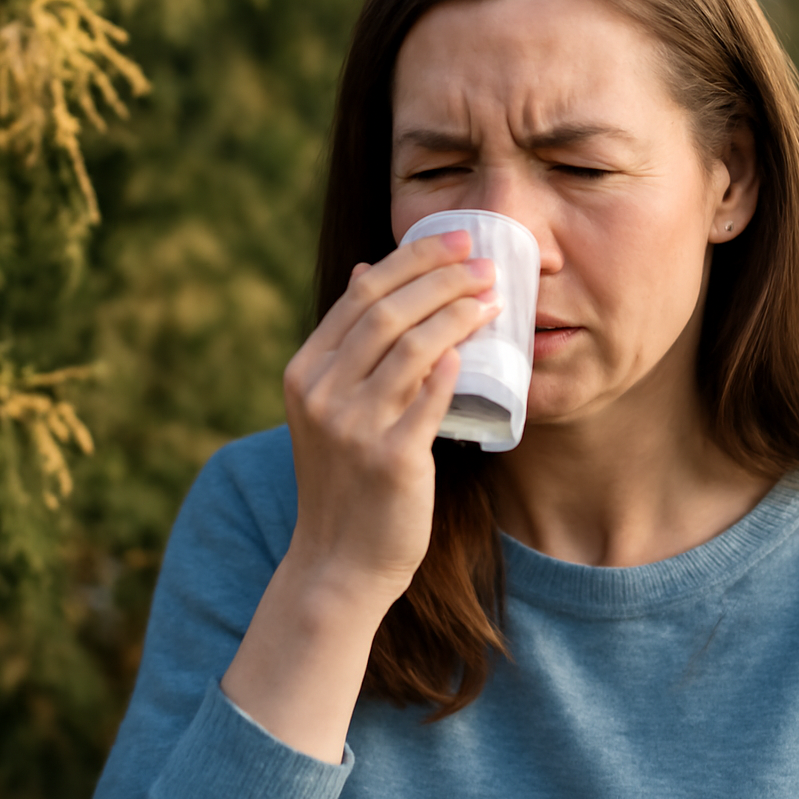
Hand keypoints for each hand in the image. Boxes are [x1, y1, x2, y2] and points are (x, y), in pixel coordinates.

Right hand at [282, 229, 499, 602]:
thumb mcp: (328, 406)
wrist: (338, 559)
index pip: (361, 296)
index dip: (412, 260)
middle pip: (386, 312)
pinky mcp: (389, 459)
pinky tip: (475, 346)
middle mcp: (321, 393)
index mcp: (306, 372)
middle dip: (442, 276)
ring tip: (492, 297)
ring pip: (411, 347)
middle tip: (485, 262)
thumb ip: (347, 343)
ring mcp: (352, 426)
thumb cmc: (345, 477)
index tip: (455, 239)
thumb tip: (367, 269)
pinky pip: (428, 399)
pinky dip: (451, 366)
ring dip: (457, 313)